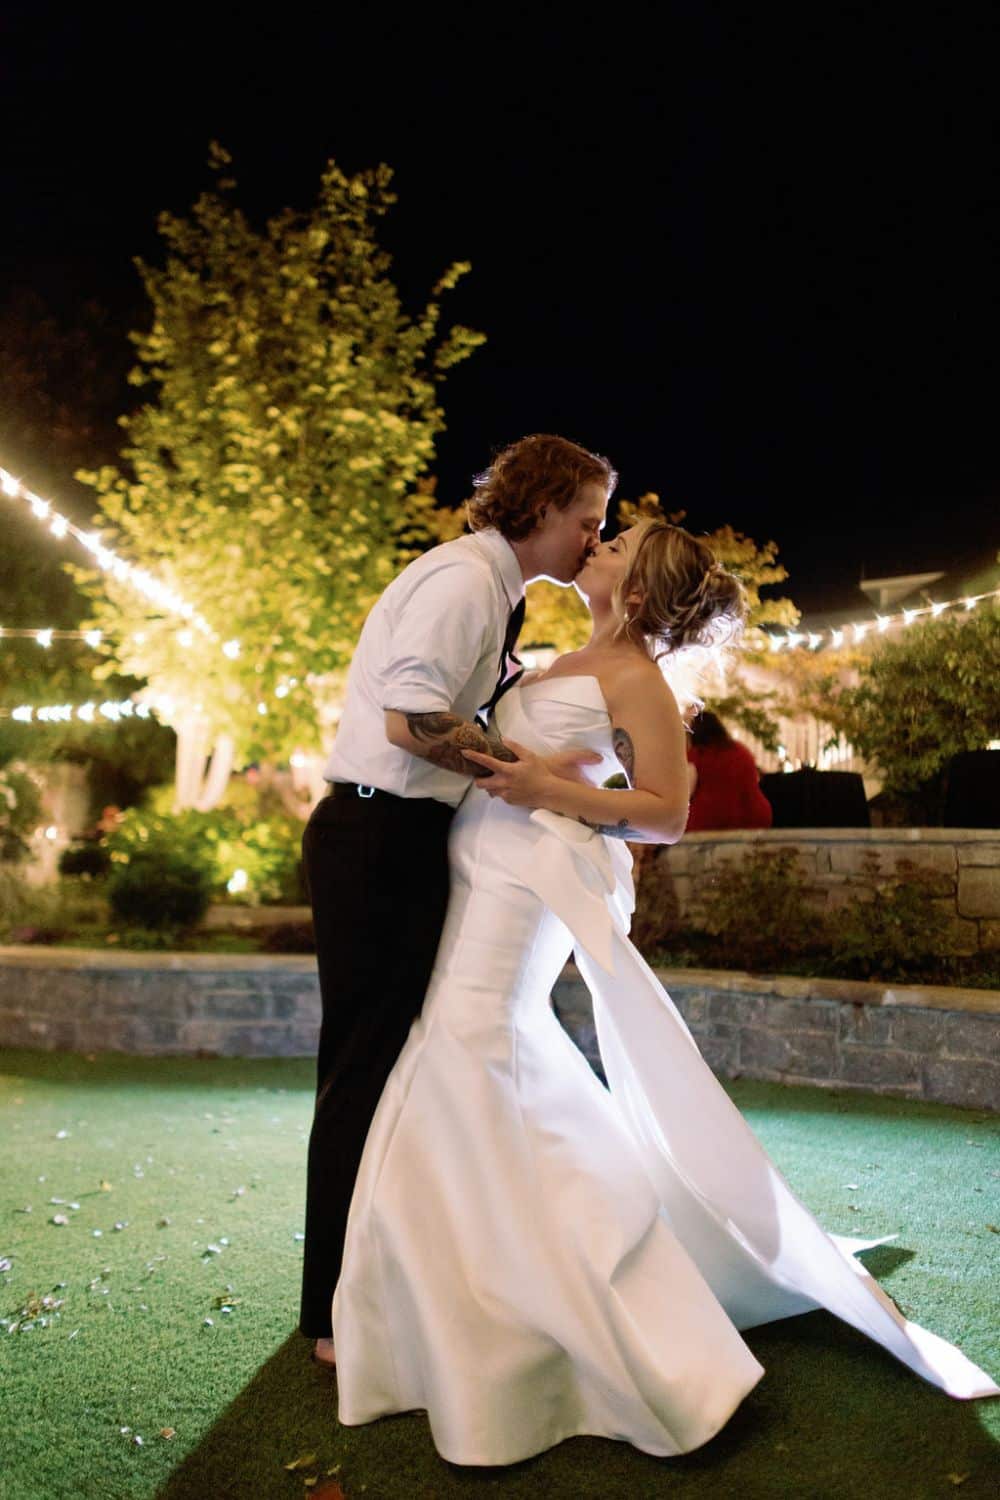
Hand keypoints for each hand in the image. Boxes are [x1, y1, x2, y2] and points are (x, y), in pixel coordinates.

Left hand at [462, 738, 599, 806]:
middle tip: (482, 774)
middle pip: (480, 783)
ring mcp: (505, 794)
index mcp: (507, 771)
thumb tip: (504, 739)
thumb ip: (515, 747)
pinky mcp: (509, 801)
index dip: (473, 756)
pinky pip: (499, 795)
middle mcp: (503, 784)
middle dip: (478, 779)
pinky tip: (510, 786)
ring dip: (490, 785)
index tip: (464, 752)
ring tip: (499, 779)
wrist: (548, 792)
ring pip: (489, 790)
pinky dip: (500, 790)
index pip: (486, 762)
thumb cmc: (540, 773)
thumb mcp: (529, 756)